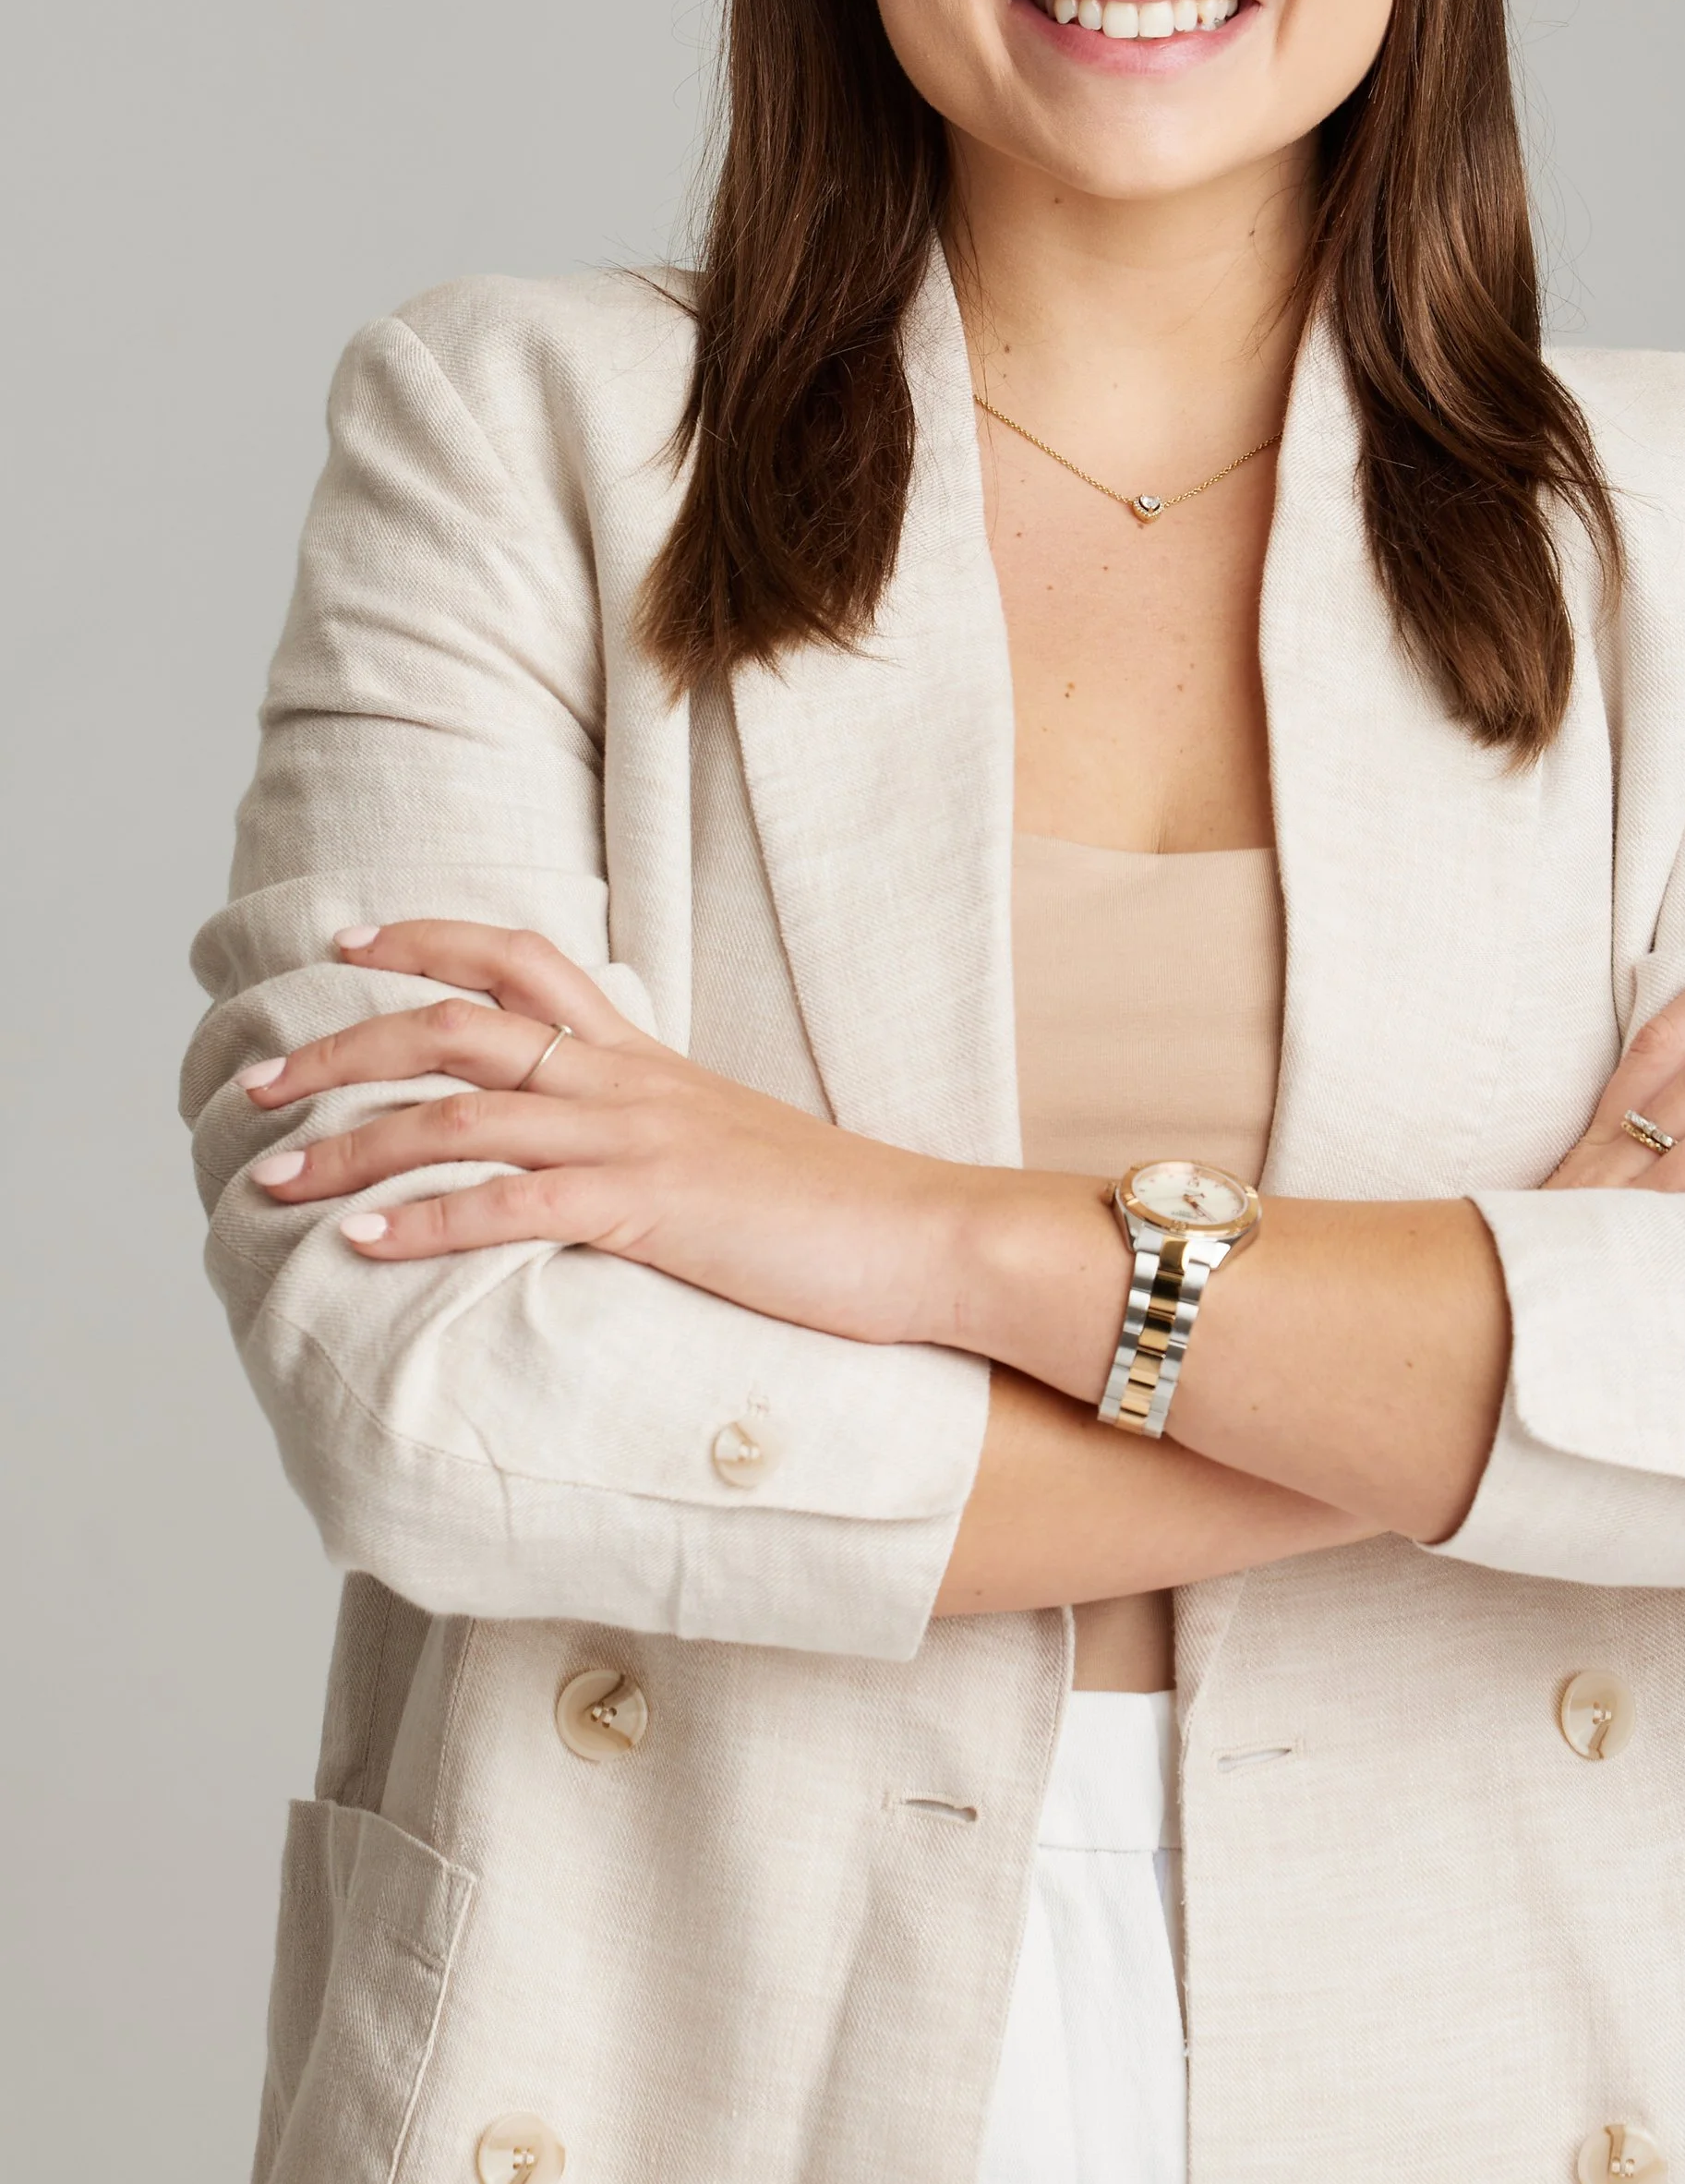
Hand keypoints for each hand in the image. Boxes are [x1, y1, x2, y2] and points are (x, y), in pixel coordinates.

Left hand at [235, 919, 960, 1338]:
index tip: (349, 942)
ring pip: (462, 1114)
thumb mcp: (727, 1146)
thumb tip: (593, 1153)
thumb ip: (653, 1131)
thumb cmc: (834, 1209)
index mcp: (644, 1058)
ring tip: (274, 1177)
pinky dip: (427, 1222)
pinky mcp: (652, 1208)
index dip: (426, 940)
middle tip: (258, 1084)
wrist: (927, 1234)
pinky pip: (515, 1205)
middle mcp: (627, 1080)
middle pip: (455, 1028)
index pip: (519, 961)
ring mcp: (638, 1140)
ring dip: (352, 1144)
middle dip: (342, 1047)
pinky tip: (363, 1243)